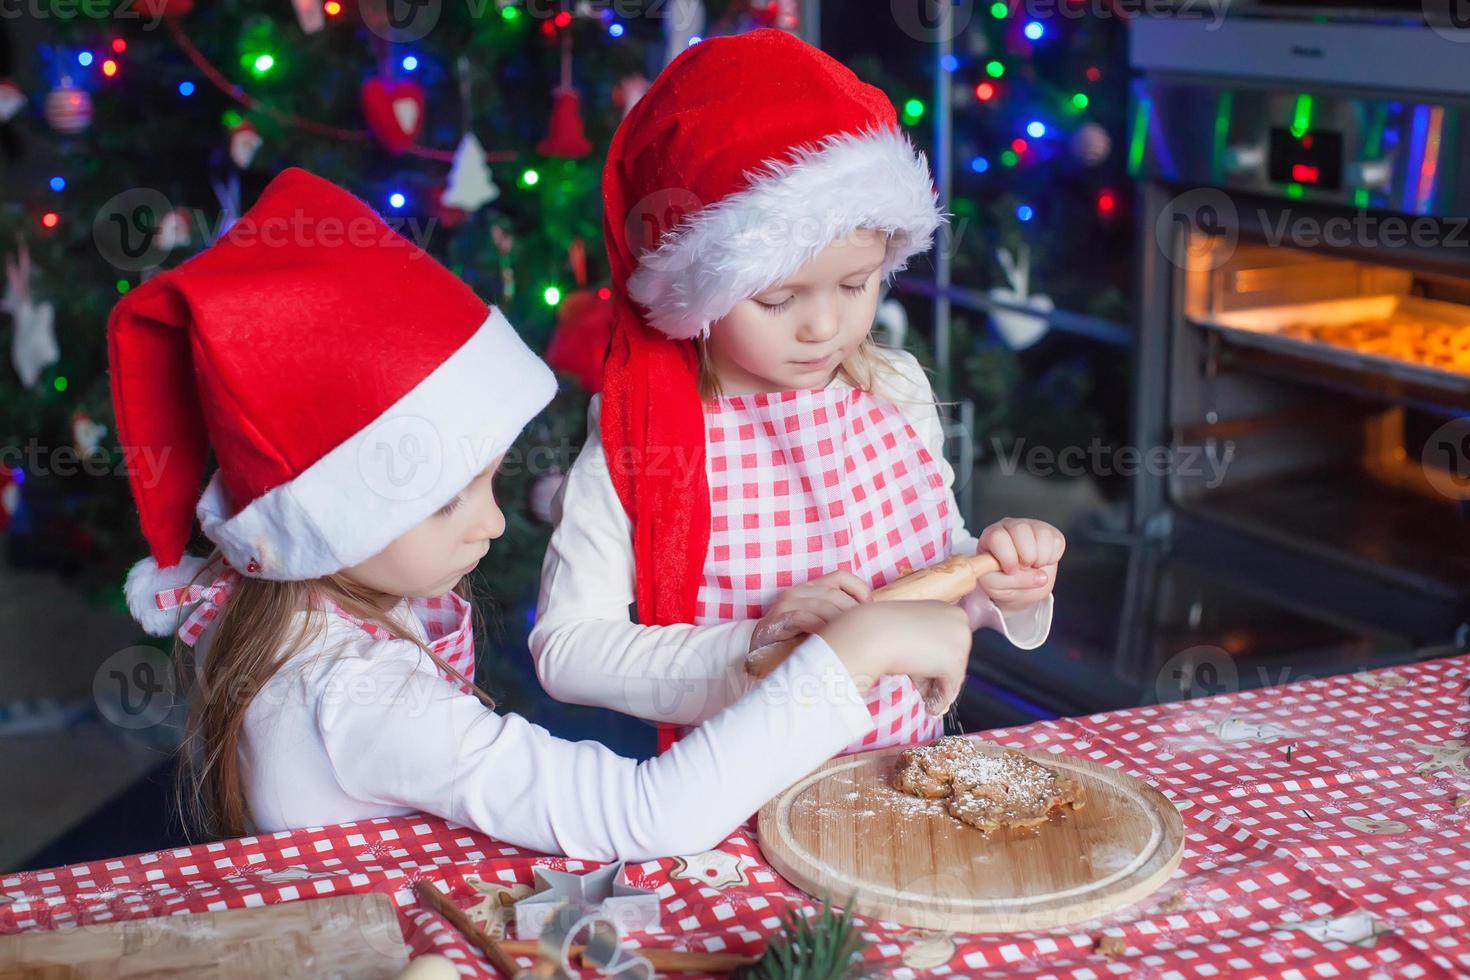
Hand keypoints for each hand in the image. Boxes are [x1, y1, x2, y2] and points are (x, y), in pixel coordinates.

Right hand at [750, 569, 870, 650]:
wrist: (760, 653)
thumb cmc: (795, 640)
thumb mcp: (819, 623)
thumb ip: (837, 617)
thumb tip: (870, 619)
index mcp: (811, 588)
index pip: (841, 577)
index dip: (859, 589)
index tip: (869, 609)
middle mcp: (799, 591)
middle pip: (834, 594)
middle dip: (852, 613)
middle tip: (862, 631)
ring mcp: (787, 604)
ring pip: (822, 605)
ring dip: (838, 623)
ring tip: (848, 639)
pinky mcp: (778, 620)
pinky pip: (804, 619)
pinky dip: (819, 629)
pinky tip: (828, 641)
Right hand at [820, 601, 971, 715]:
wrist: (872, 632)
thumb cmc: (883, 630)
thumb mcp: (911, 632)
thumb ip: (928, 646)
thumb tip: (939, 676)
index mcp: (948, 610)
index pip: (951, 643)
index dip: (936, 660)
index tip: (924, 670)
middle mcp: (960, 621)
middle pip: (956, 659)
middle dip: (938, 676)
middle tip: (923, 687)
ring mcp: (960, 640)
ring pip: (955, 674)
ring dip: (937, 687)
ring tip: (923, 696)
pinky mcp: (955, 661)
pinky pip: (950, 689)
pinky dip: (938, 699)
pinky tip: (927, 705)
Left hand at [973, 518, 1064, 615]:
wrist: (1020, 584)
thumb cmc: (1003, 582)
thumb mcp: (998, 587)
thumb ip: (1012, 582)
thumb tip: (1042, 577)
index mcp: (991, 536)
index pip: (997, 537)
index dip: (1007, 557)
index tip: (1011, 571)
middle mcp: (1010, 526)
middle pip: (1020, 529)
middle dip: (1026, 556)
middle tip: (1024, 567)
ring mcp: (1031, 527)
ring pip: (1042, 533)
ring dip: (1040, 558)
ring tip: (1033, 566)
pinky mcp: (1050, 533)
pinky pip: (1057, 541)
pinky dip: (1052, 558)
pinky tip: (1042, 561)